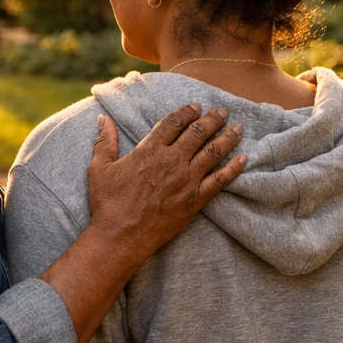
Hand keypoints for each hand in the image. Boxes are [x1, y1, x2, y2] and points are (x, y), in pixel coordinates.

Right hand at [40, 103, 244, 342]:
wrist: (121, 236)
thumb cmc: (108, 203)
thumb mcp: (99, 168)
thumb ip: (105, 141)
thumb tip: (102, 119)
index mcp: (150, 150)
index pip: (173, 123)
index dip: (186, 112)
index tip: (196, 106)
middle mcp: (172, 161)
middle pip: (197, 133)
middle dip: (212, 119)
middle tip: (222, 112)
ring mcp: (186, 180)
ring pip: (213, 152)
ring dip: (227, 137)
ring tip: (237, 128)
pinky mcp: (195, 200)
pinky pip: (220, 180)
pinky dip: (233, 168)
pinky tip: (243, 159)